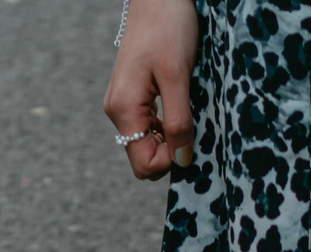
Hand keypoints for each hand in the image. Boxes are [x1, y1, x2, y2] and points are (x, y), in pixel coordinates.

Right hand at [104, 0, 196, 181]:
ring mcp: (122, 103)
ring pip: (145, 141)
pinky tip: (180, 106)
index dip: (170, 160)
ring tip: (187, 111)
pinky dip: (165, 125)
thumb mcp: (178, 76)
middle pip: (142, 155)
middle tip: (193, 125)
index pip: (143, 164)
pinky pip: (147, 125)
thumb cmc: (167, 28)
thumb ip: (179, 121)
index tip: (191, 139)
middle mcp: (117, 111)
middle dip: (170, 151)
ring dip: (169, 137)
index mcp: (124, 109)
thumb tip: (182, 160)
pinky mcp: (131, 95)